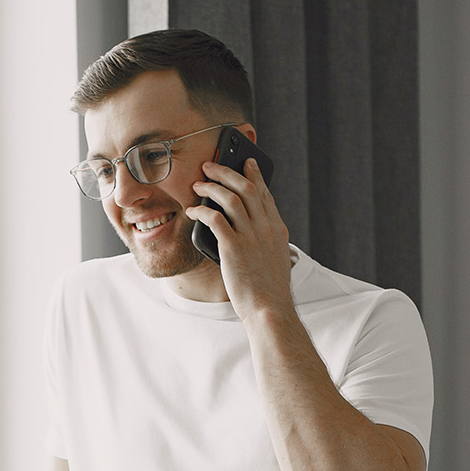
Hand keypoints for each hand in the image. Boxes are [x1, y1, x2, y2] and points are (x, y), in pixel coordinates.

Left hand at [187, 157, 294, 319]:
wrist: (269, 309)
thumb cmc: (268, 290)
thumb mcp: (274, 259)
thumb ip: (264, 241)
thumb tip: (250, 231)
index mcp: (277, 229)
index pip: (264, 193)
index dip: (254, 174)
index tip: (247, 161)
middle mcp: (265, 228)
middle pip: (246, 188)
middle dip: (227, 172)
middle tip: (211, 165)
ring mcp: (251, 236)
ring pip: (230, 198)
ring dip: (211, 187)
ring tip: (198, 184)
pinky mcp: (234, 248)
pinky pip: (215, 219)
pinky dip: (201, 210)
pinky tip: (192, 211)